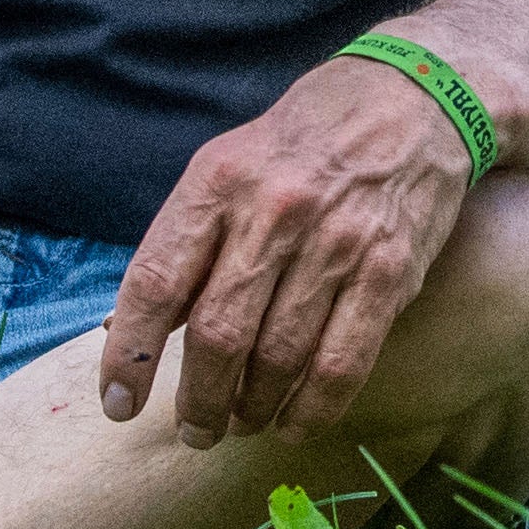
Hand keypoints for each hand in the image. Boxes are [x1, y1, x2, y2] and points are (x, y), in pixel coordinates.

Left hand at [99, 58, 475, 445]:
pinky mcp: (389, 270)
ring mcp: (336, 242)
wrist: (410, 99)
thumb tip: (132, 327)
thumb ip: (187, 242)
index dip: (131, 354)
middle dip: (199, 400)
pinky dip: (313, 408)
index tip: (118, 403)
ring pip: (279, 357)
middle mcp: (274, 211)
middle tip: (195, 429)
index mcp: (218, 182)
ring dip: (252, 408)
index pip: (157, 282)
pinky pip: (343, 362)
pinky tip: (295, 422)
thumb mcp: (227, 165)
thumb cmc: (302, 142)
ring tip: (241, 423)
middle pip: (219, 334)